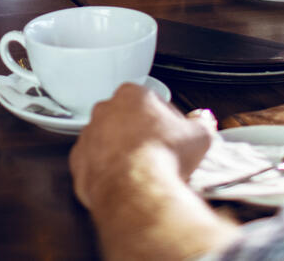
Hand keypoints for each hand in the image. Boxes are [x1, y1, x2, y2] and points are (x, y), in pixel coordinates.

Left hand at [70, 88, 232, 260]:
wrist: (137, 188)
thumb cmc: (164, 156)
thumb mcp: (199, 135)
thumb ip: (202, 123)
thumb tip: (204, 121)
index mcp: (131, 94)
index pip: (150, 101)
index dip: (165, 119)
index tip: (172, 134)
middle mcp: (104, 110)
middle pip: (125, 119)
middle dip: (139, 133)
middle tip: (158, 153)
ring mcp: (88, 135)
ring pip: (106, 141)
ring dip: (120, 152)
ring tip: (141, 171)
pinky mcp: (78, 161)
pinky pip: (93, 164)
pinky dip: (105, 172)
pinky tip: (123, 182)